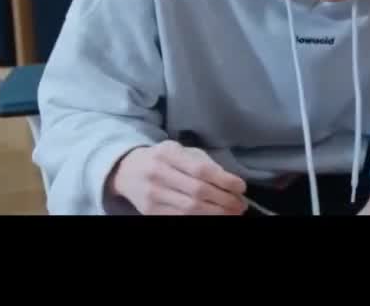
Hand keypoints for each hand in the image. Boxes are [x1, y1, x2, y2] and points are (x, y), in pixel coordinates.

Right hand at [110, 140, 246, 214]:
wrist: (127, 170)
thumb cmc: (163, 159)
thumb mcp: (182, 151)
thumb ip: (204, 162)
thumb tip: (231, 181)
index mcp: (168, 154)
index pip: (201, 169)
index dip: (225, 180)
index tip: (241, 187)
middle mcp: (157, 174)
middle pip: (197, 192)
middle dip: (224, 200)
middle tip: (240, 205)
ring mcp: (152, 195)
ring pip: (189, 209)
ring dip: (216, 213)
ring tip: (232, 213)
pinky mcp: (150, 212)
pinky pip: (179, 218)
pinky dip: (200, 219)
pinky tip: (214, 216)